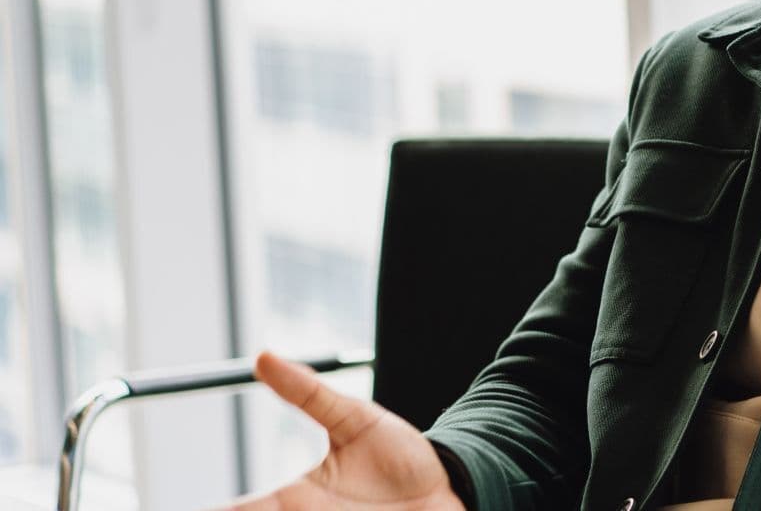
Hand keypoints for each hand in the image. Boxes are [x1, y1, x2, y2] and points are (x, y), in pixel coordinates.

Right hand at [217, 352, 464, 509]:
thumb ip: (308, 394)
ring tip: (288, 506)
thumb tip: (262, 356)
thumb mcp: (355, 420)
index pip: (238, 510)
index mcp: (295, 499)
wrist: (454, 487)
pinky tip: (323, 510)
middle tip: (225, 509)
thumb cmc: (401, 457)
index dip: (217, 509)